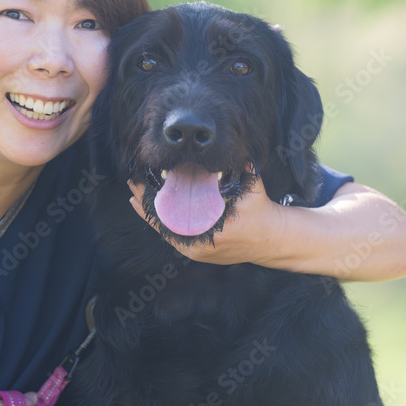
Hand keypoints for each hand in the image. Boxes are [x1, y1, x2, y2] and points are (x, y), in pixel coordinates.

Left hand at [127, 175, 283, 265]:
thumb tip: (232, 150)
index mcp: (215, 231)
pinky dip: (162, 225)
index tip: (143, 186)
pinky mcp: (198, 254)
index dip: (156, 203)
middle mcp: (203, 246)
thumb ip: (243, 170)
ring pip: (168, 233)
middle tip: (133, 186)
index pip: (176, 217)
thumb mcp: (254, 189)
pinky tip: (151, 213)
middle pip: (166, 225)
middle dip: (147, 205)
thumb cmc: (261, 213)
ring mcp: (199, 253)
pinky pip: (175, 238)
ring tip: (135, 197)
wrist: (272, 241)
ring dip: (151, 215)